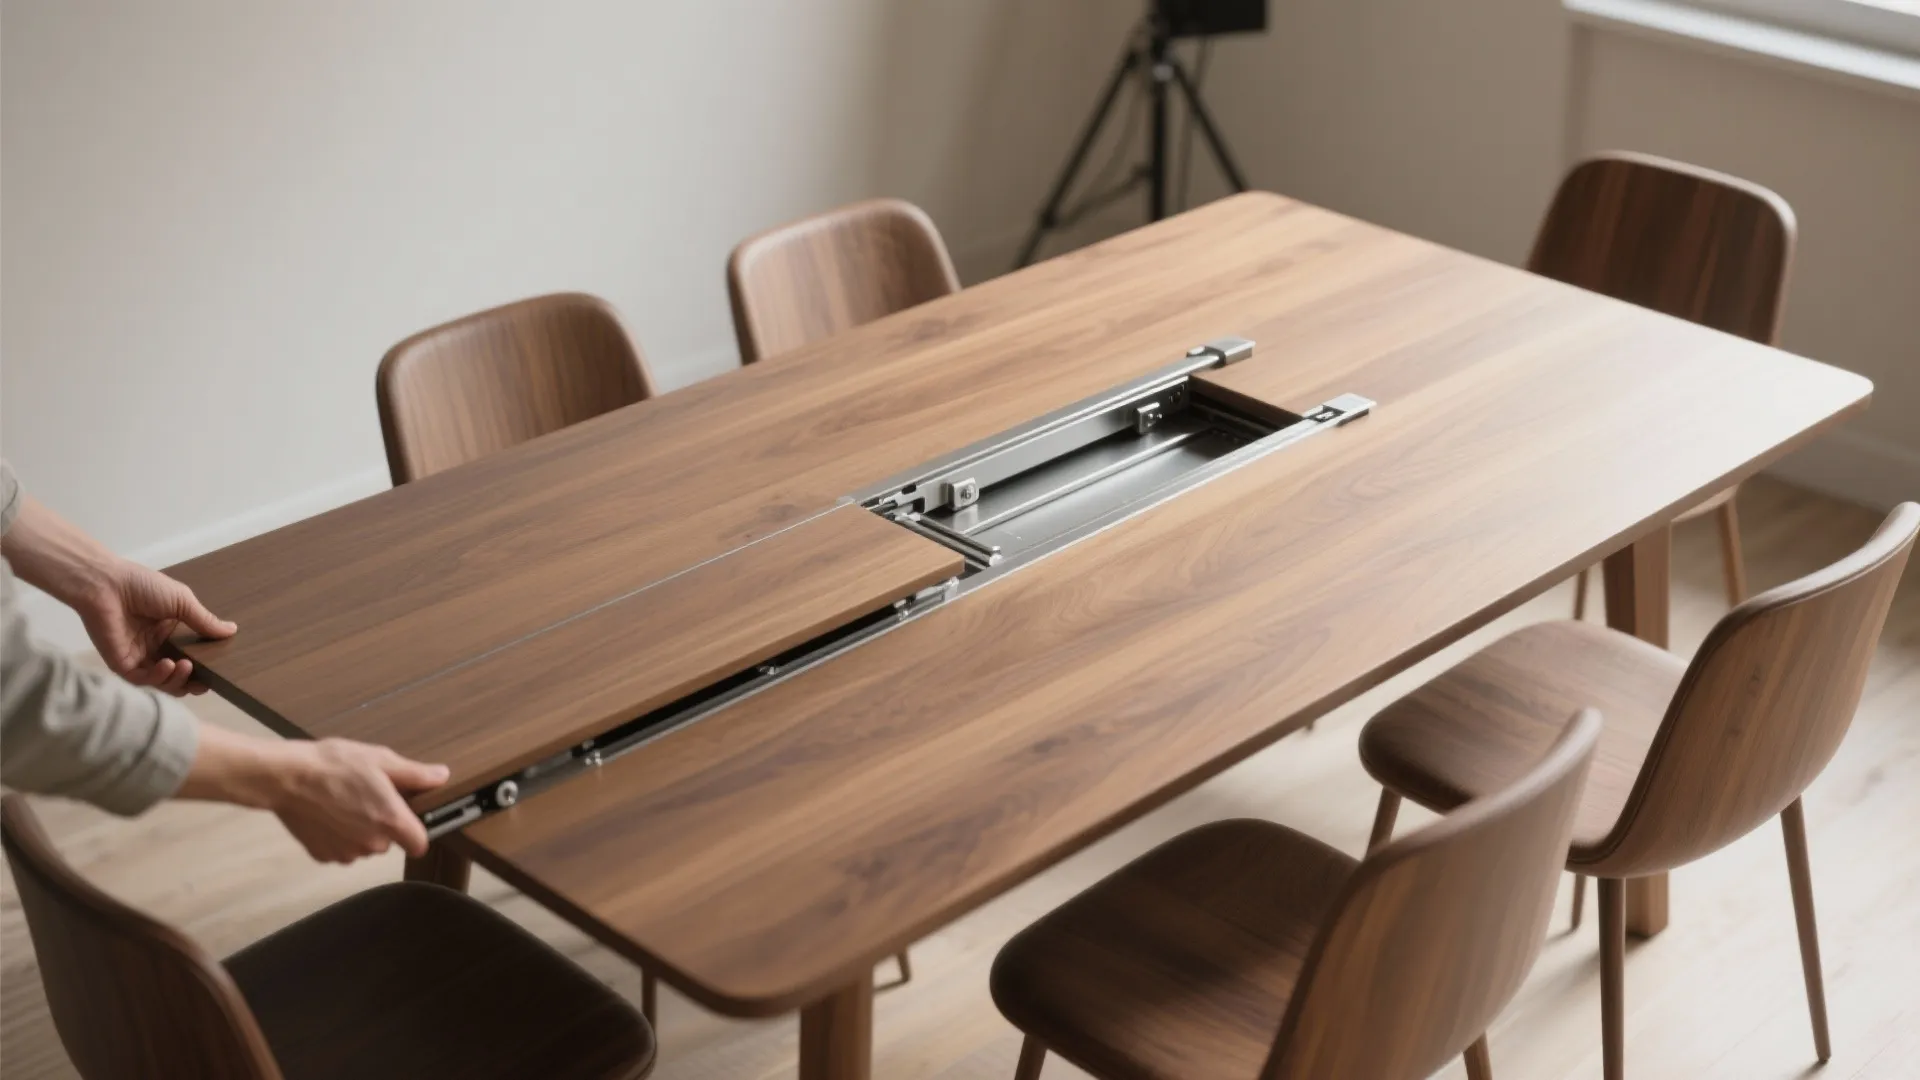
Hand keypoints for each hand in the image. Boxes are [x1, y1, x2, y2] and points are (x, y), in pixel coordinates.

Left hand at [76, 560, 235, 695]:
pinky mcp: (121, 664)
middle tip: (204, 683)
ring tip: (185, 667)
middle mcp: (155, 647)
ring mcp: (138, 657)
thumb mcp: (182, 601)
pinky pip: (143, 679)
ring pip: (162, 681)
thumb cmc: (143, 586)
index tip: (219, 672)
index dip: (205, 666)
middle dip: (192, 682)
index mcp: (170, 632)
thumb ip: (204, 620)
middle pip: (179, 675)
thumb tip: (232, 630)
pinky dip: (158, 677)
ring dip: (177, 680)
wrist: (105, 585)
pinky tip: (168, 665)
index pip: (192, 655)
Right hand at [267, 739, 450, 862]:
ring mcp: (345, 854)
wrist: (286, 778)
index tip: (408, 818)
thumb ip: (415, 774)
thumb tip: (442, 776)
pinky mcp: (323, 856)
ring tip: (343, 802)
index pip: (419, 843)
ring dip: (359, 831)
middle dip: (382, 823)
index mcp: (391, 821)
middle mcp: (371, 844)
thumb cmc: (335, 765)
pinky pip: (340, 849)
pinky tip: (327, 814)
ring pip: (363, 846)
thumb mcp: (381, 760)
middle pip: (389, 842)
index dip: (416, 831)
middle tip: (366, 796)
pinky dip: (337, 836)